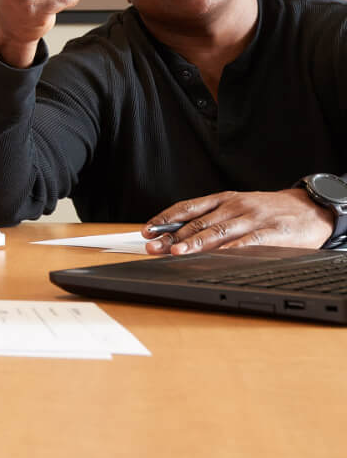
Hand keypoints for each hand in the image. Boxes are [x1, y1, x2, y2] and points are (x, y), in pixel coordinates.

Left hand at [143, 189, 334, 254]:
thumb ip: (213, 218)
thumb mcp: (238, 206)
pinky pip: (247, 242)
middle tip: (153, 247)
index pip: (187, 208)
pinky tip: (216, 257)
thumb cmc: (269, 210)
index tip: (147, 230)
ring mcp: (252, 219)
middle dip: (172, 236)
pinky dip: (230, 250)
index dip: (165, 219)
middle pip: (197, 222)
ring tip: (176, 252)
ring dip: (195, 243)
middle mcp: (234, 207)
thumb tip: (178, 234)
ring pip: (218, 231)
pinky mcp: (271, 233)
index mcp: (224, 199)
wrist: (310, 207)